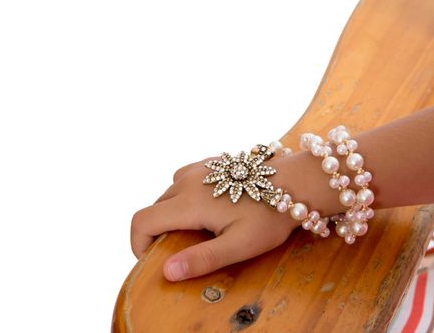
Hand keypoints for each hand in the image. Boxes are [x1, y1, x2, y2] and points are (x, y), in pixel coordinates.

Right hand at [130, 154, 303, 281]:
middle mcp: (188, 179)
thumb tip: (166, 272)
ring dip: (173, 213)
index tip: (153, 259)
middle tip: (185, 249)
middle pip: (155, 208)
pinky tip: (210, 206)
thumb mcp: (239, 245)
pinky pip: (184, 180)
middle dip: (160, 232)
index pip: (142, 221)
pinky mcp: (211, 162)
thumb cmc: (269, 216)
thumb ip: (202, 259)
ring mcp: (200, 167)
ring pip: (169, 193)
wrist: (295, 182)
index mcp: (189, 201)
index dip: (138, 244)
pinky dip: (185, 197)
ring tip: (199, 229)